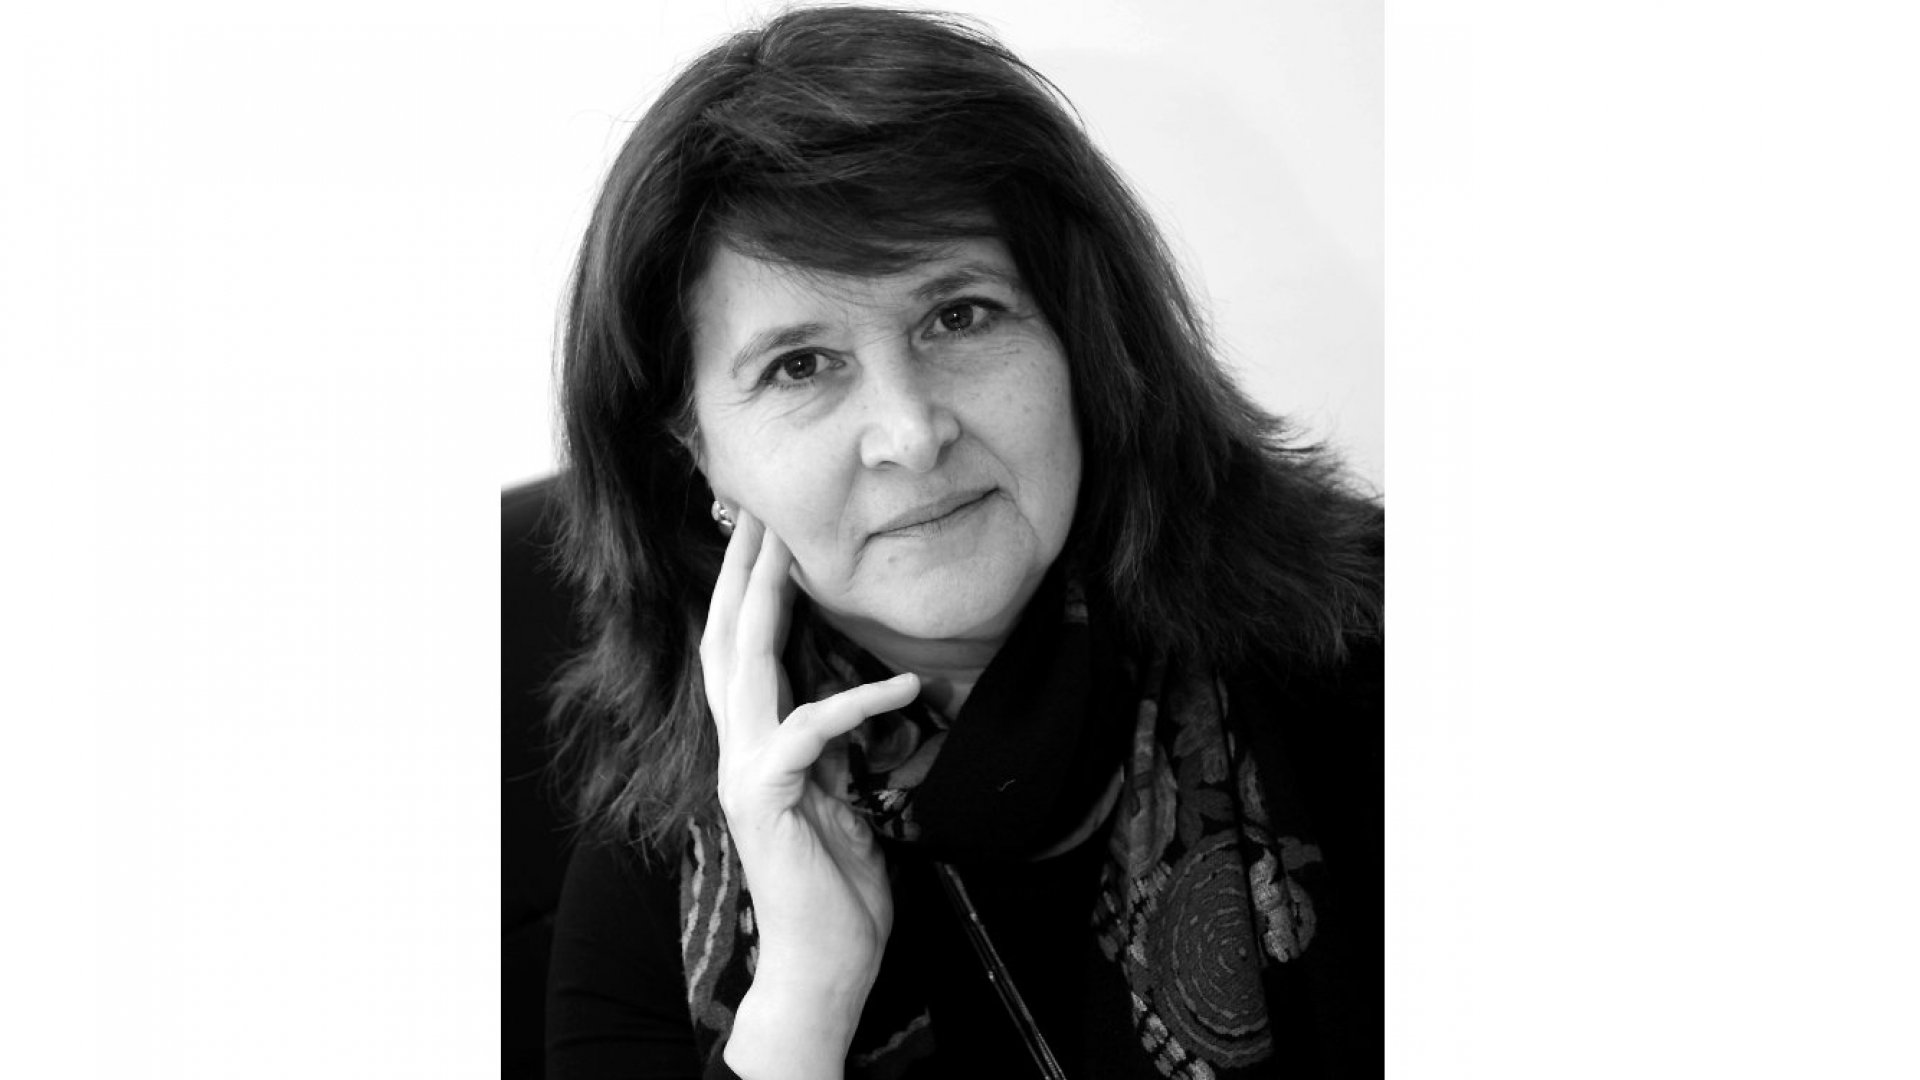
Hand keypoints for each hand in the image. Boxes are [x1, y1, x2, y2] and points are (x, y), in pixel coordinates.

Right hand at [700, 509, 919, 1071]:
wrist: (824, 965)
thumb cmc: (839, 888)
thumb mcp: (845, 797)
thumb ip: (839, 747)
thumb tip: (861, 694)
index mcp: (755, 744)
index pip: (742, 650)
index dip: (748, 589)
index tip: (768, 532)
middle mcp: (737, 748)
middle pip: (726, 638)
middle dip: (742, 570)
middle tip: (758, 509)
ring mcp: (744, 771)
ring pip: (745, 665)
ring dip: (767, 602)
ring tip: (796, 552)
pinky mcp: (767, 798)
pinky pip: (810, 730)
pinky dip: (856, 702)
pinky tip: (904, 684)